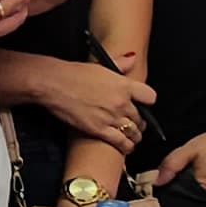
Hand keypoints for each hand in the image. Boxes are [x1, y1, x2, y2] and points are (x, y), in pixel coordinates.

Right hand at [16, 52, 153, 152]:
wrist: (55, 84)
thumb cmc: (74, 74)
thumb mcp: (101, 64)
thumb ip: (120, 64)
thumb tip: (132, 58)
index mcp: (123, 85)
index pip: (150, 97)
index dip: (148, 102)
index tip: (144, 106)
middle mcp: (121, 102)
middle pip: (141, 118)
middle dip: (140, 123)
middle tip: (137, 125)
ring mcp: (111, 117)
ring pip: (133, 132)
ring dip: (135, 136)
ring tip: (133, 138)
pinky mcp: (99, 130)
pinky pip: (120, 142)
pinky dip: (126, 147)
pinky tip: (126, 147)